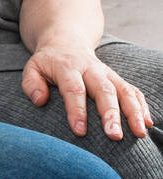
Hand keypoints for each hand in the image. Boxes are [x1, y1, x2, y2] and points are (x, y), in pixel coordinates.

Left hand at [22, 38, 152, 139]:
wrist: (66, 42)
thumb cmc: (47, 62)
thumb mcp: (32, 68)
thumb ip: (31, 83)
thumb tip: (39, 100)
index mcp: (67, 67)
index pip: (74, 89)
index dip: (77, 111)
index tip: (80, 131)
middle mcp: (91, 69)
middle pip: (104, 91)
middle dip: (111, 114)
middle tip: (115, 136)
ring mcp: (107, 74)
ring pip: (124, 91)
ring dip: (134, 112)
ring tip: (139, 133)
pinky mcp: (117, 79)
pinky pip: (133, 91)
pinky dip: (142, 106)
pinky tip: (147, 124)